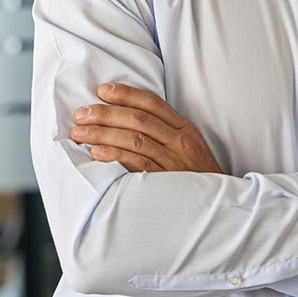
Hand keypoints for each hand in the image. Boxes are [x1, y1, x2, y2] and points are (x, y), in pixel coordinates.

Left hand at [70, 83, 222, 173]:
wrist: (217, 206)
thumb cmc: (197, 176)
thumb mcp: (190, 147)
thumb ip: (165, 133)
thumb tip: (127, 120)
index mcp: (184, 128)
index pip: (152, 103)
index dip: (126, 94)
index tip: (102, 90)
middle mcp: (179, 141)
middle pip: (139, 119)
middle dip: (106, 113)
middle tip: (81, 113)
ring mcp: (173, 162)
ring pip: (134, 139)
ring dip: (103, 133)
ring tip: (80, 133)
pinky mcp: (165, 182)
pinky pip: (136, 164)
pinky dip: (115, 156)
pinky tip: (96, 153)